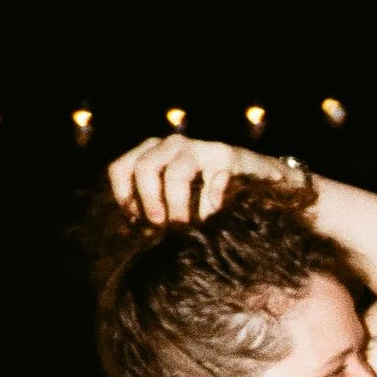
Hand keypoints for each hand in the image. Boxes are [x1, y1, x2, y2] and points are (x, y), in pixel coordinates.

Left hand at [106, 135, 285, 226]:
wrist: (256, 180)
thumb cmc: (207, 196)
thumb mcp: (173, 199)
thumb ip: (154, 208)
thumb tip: (131, 230)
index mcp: (151, 153)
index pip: (121, 169)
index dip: (126, 198)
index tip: (138, 222)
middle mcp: (171, 145)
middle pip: (145, 167)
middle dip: (151, 202)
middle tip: (162, 226)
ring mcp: (199, 147)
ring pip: (176, 173)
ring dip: (178, 205)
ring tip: (187, 227)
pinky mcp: (226, 156)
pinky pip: (211, 182)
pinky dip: (209, 206)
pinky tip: (213, 217)